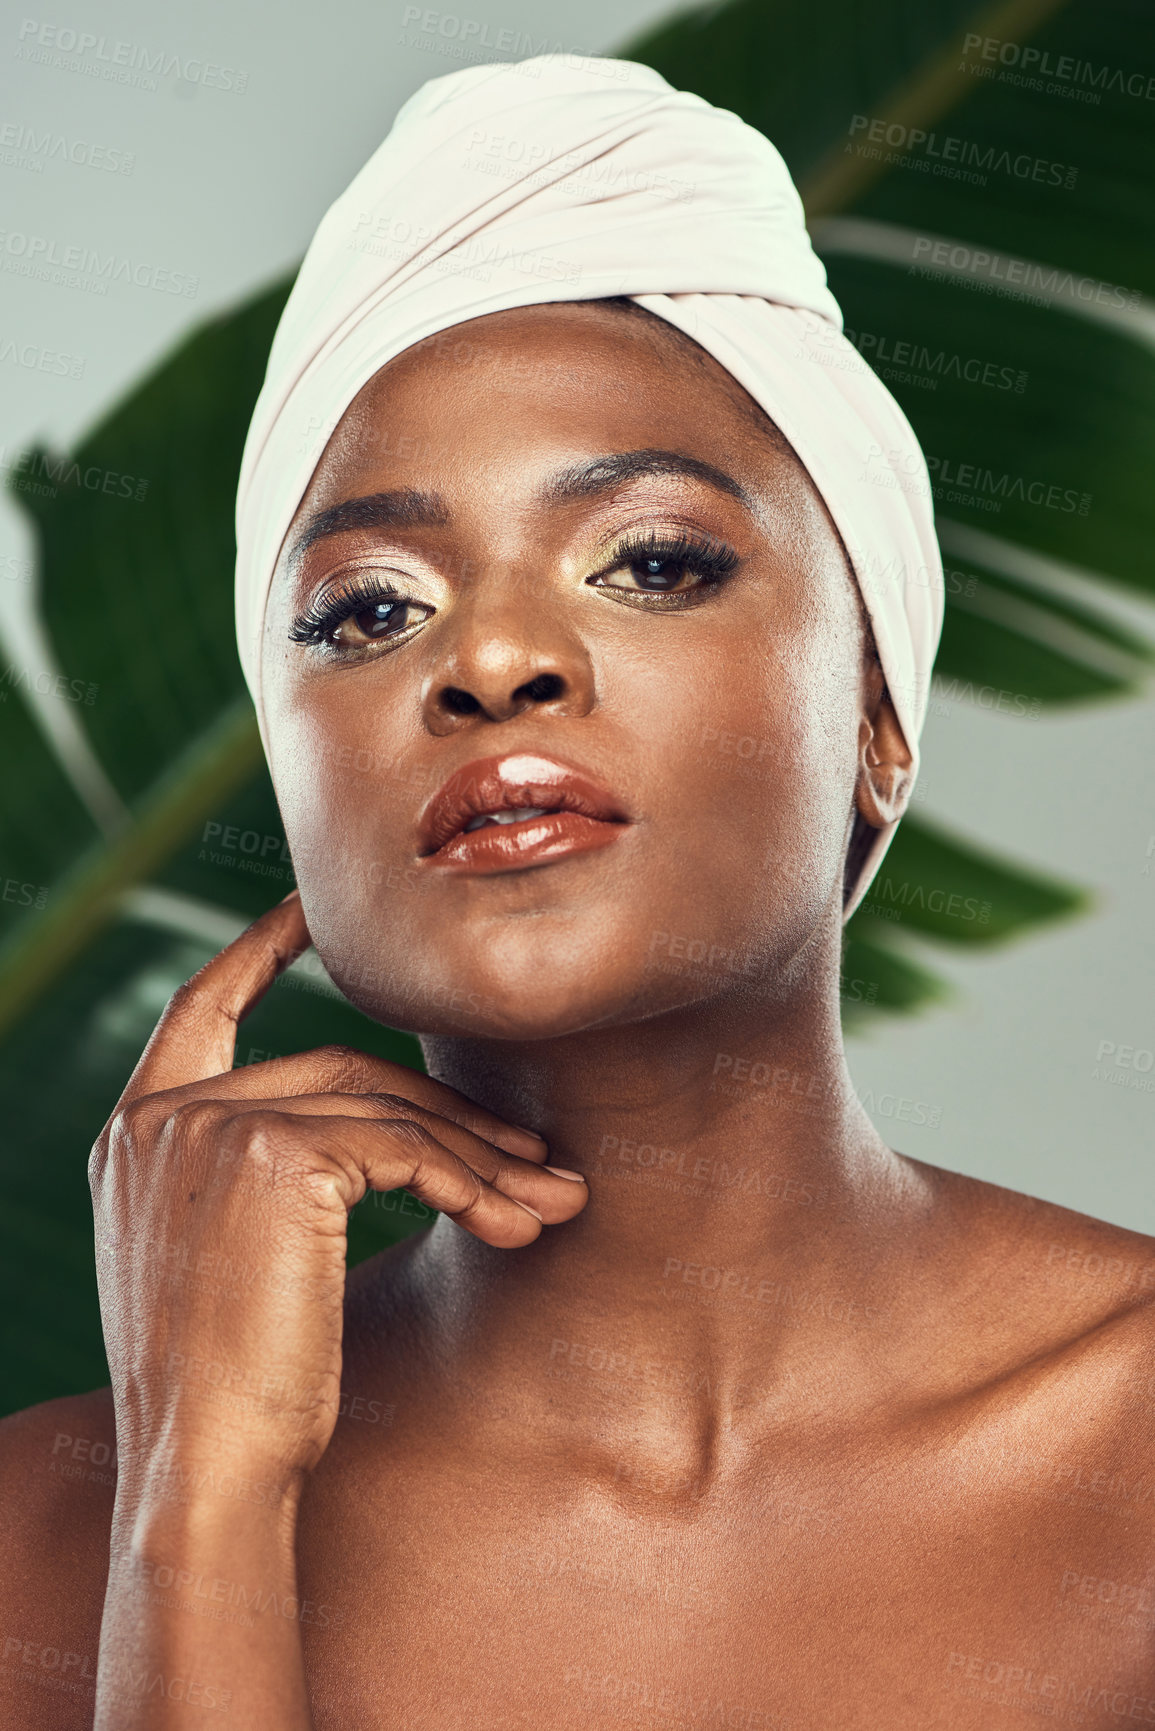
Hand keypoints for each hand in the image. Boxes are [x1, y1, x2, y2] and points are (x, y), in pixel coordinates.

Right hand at [89, 893, 586, 1498]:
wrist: (204, 1468)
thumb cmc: (232, 1386)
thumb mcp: (227, 1259)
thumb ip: (262, 1177)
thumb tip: (380, 1138)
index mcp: (137, 1132)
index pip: (199, 1006)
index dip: (258, 949)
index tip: (312, 909)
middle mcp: (162, 1117)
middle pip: (338, 1070)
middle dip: (447, 1113)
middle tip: (535, 1160)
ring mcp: (210, 1127)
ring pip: (383, 1111)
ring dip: (482, 1158)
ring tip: (555, 1201)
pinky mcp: (272, 1156)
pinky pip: (402, 1151)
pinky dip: (470, 1182)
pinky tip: (516, 1224)